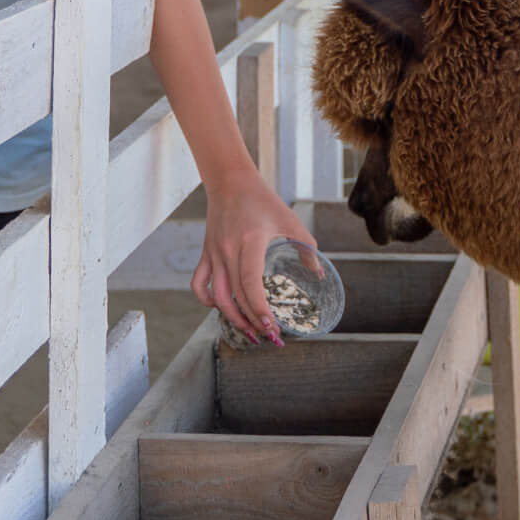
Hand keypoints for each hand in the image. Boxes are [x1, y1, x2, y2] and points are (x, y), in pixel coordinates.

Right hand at [190, 171, 318, 343]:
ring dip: (232, 318)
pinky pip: (199, 284)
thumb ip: (306, 247)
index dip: (260, 309)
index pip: (250, 284)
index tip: (272, 328)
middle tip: (271, 338)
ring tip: (250, 333)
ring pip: (217, 296)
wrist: (231, 181)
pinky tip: (221, 308)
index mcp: (250, 242)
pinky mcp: (207, 254)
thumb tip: (319, 274)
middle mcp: (229, 251)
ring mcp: (215, 254)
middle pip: (236, 296)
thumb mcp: (290, 220)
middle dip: (253, 322)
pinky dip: (207, 300)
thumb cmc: (263, 200)